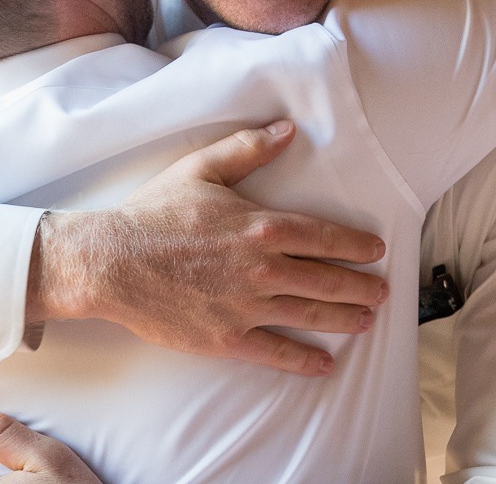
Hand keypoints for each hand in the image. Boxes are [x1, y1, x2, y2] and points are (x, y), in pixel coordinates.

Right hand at [28, 120, 386, 374]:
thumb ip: (248, 148)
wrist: (111, 262)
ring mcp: (246, 306)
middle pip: (326, 279)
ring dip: (344, 319)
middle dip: (361, 286)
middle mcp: (262, 268)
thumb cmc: (154, 213)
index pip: (324, 236)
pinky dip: (303, 360)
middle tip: (383, 292)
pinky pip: (275, 351)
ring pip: (309, 314)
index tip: (377, 251)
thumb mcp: (202, 168)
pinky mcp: (226, 338)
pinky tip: (324, 365)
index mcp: (262, 226)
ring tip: (366, 321)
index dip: (356, 245)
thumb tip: (287, 130)